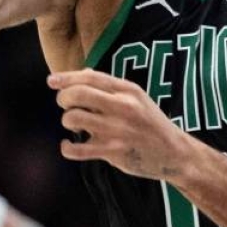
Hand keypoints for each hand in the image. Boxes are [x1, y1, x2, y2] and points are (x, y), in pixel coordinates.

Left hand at [48, 69, 190, 179]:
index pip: (90, 77)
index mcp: (128, 91)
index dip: (66, 77)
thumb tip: (82, 73)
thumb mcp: (138, 98)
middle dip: (63, 98)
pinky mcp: (113, 152)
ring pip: (73, 119)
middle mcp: (122, 107)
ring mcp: (117, 130)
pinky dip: (67, 148)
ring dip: (68, 121)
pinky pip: (77, 149)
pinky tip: (69, 145)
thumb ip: (110, 87)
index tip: (51, 81)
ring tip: (75, 125)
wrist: (175, 153)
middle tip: (65, 105)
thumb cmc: (152, 124)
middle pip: (77, 94)